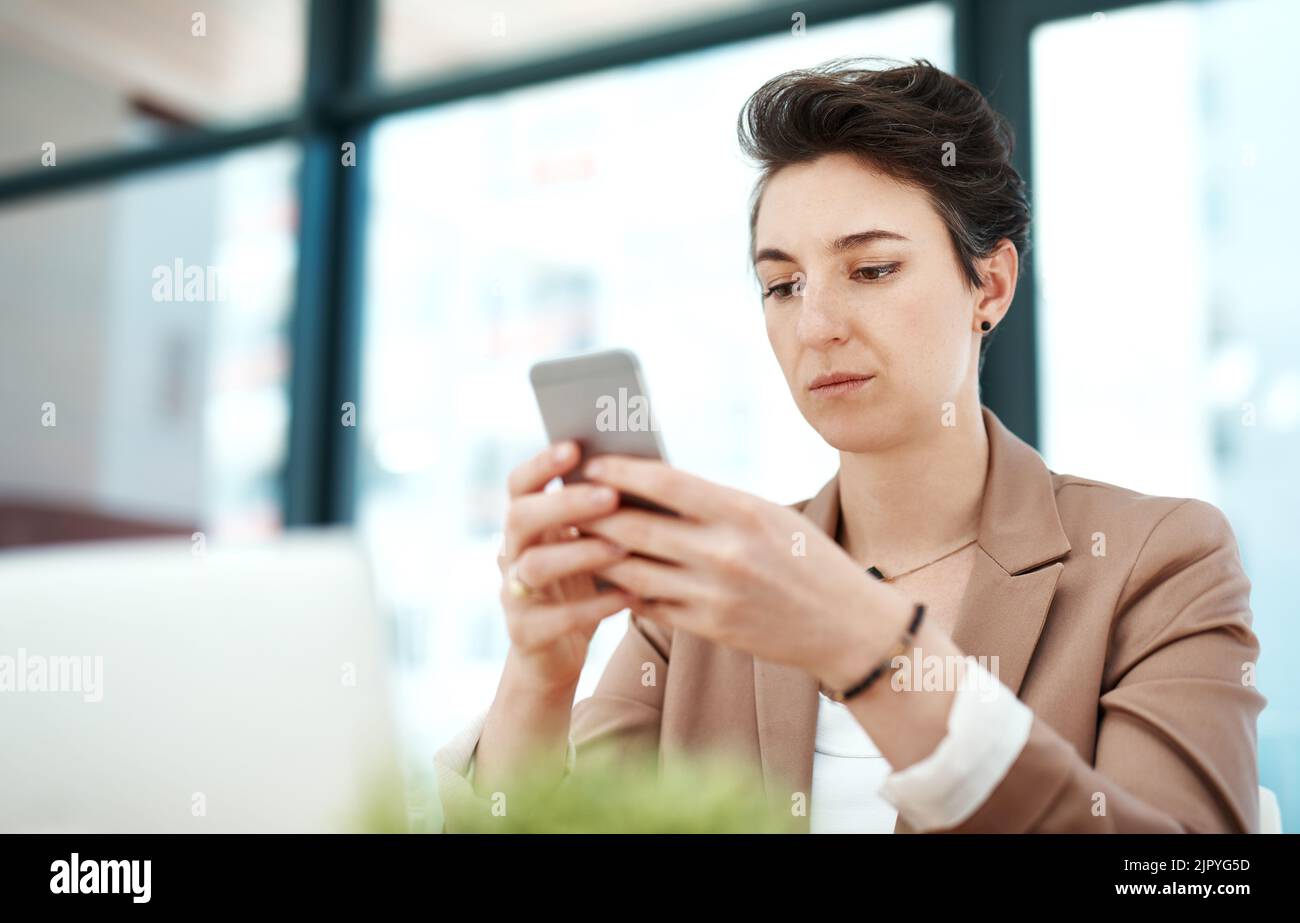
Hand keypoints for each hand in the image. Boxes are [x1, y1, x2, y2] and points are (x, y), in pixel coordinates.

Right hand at [497, 441, 637, 692]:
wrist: (556, 655)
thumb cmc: (583, 587)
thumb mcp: (588, 546)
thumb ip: (601, 517)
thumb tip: (645, 472)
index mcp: (526, 525)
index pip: (519, 484)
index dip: (541, 464)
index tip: (575, 448)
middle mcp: (511, 554)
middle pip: (519, 517)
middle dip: (564, 503)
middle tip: (609, 496)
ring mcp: (514, 594)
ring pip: (534, 565)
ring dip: (579, 553)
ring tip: (622, 549)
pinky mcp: (526, 633)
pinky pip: (555, 618)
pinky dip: (593, 606)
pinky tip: (628, 596)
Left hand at [578, 456, 913, 687]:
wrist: (847, 625)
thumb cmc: (808, 559)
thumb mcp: (769, 516)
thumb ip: (715, 503)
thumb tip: (652, 484)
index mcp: (742, 512)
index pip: (665, 482)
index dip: (620, 471)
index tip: (590, 463)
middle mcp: (725, 553)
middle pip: (637, 527)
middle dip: (593, 512)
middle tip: (565, 499)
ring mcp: (715, 595)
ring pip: (633, 571)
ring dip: (599, 553)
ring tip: (575, 537)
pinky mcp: (710, 629)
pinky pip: (651, 606)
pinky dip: (624, 590)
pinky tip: (607, 577)